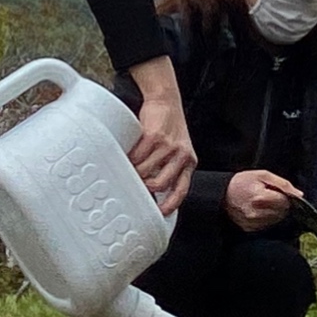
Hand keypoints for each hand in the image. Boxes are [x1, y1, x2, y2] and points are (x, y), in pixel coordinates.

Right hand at [127, 56, 196, 215]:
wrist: (166, 101)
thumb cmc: (169, 127)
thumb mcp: (177, 149)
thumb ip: (169, 168)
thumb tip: (151, 190)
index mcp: (189, 162)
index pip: (182, 190)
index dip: (170, 205)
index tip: (159, 215)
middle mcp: (182, 156)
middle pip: (161, 184)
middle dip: (146, 189)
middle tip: (135, 187)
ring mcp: (169, 146)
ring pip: (146, 171)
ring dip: (134, 173)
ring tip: (129, 170)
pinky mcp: (155, 137)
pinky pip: (138, 156)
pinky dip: (130, 159)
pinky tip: (127, 156)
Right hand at [224, 170, 298, 232]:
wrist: (222, 194)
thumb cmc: (243, 182)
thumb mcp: (263, 175)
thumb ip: (283, 184)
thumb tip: (300, 195)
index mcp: (261, 198)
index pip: (286, 202)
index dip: (286, 196)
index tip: (280, 192)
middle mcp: (257, 214)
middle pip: (282, 213)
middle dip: (281, 205)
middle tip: (272, 197)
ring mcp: (253, 223)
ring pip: (276, 220)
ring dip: (275, 212)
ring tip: (265, 203)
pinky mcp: (250, 229)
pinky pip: (268, 225)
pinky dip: (268, 218)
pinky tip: (260, 210)